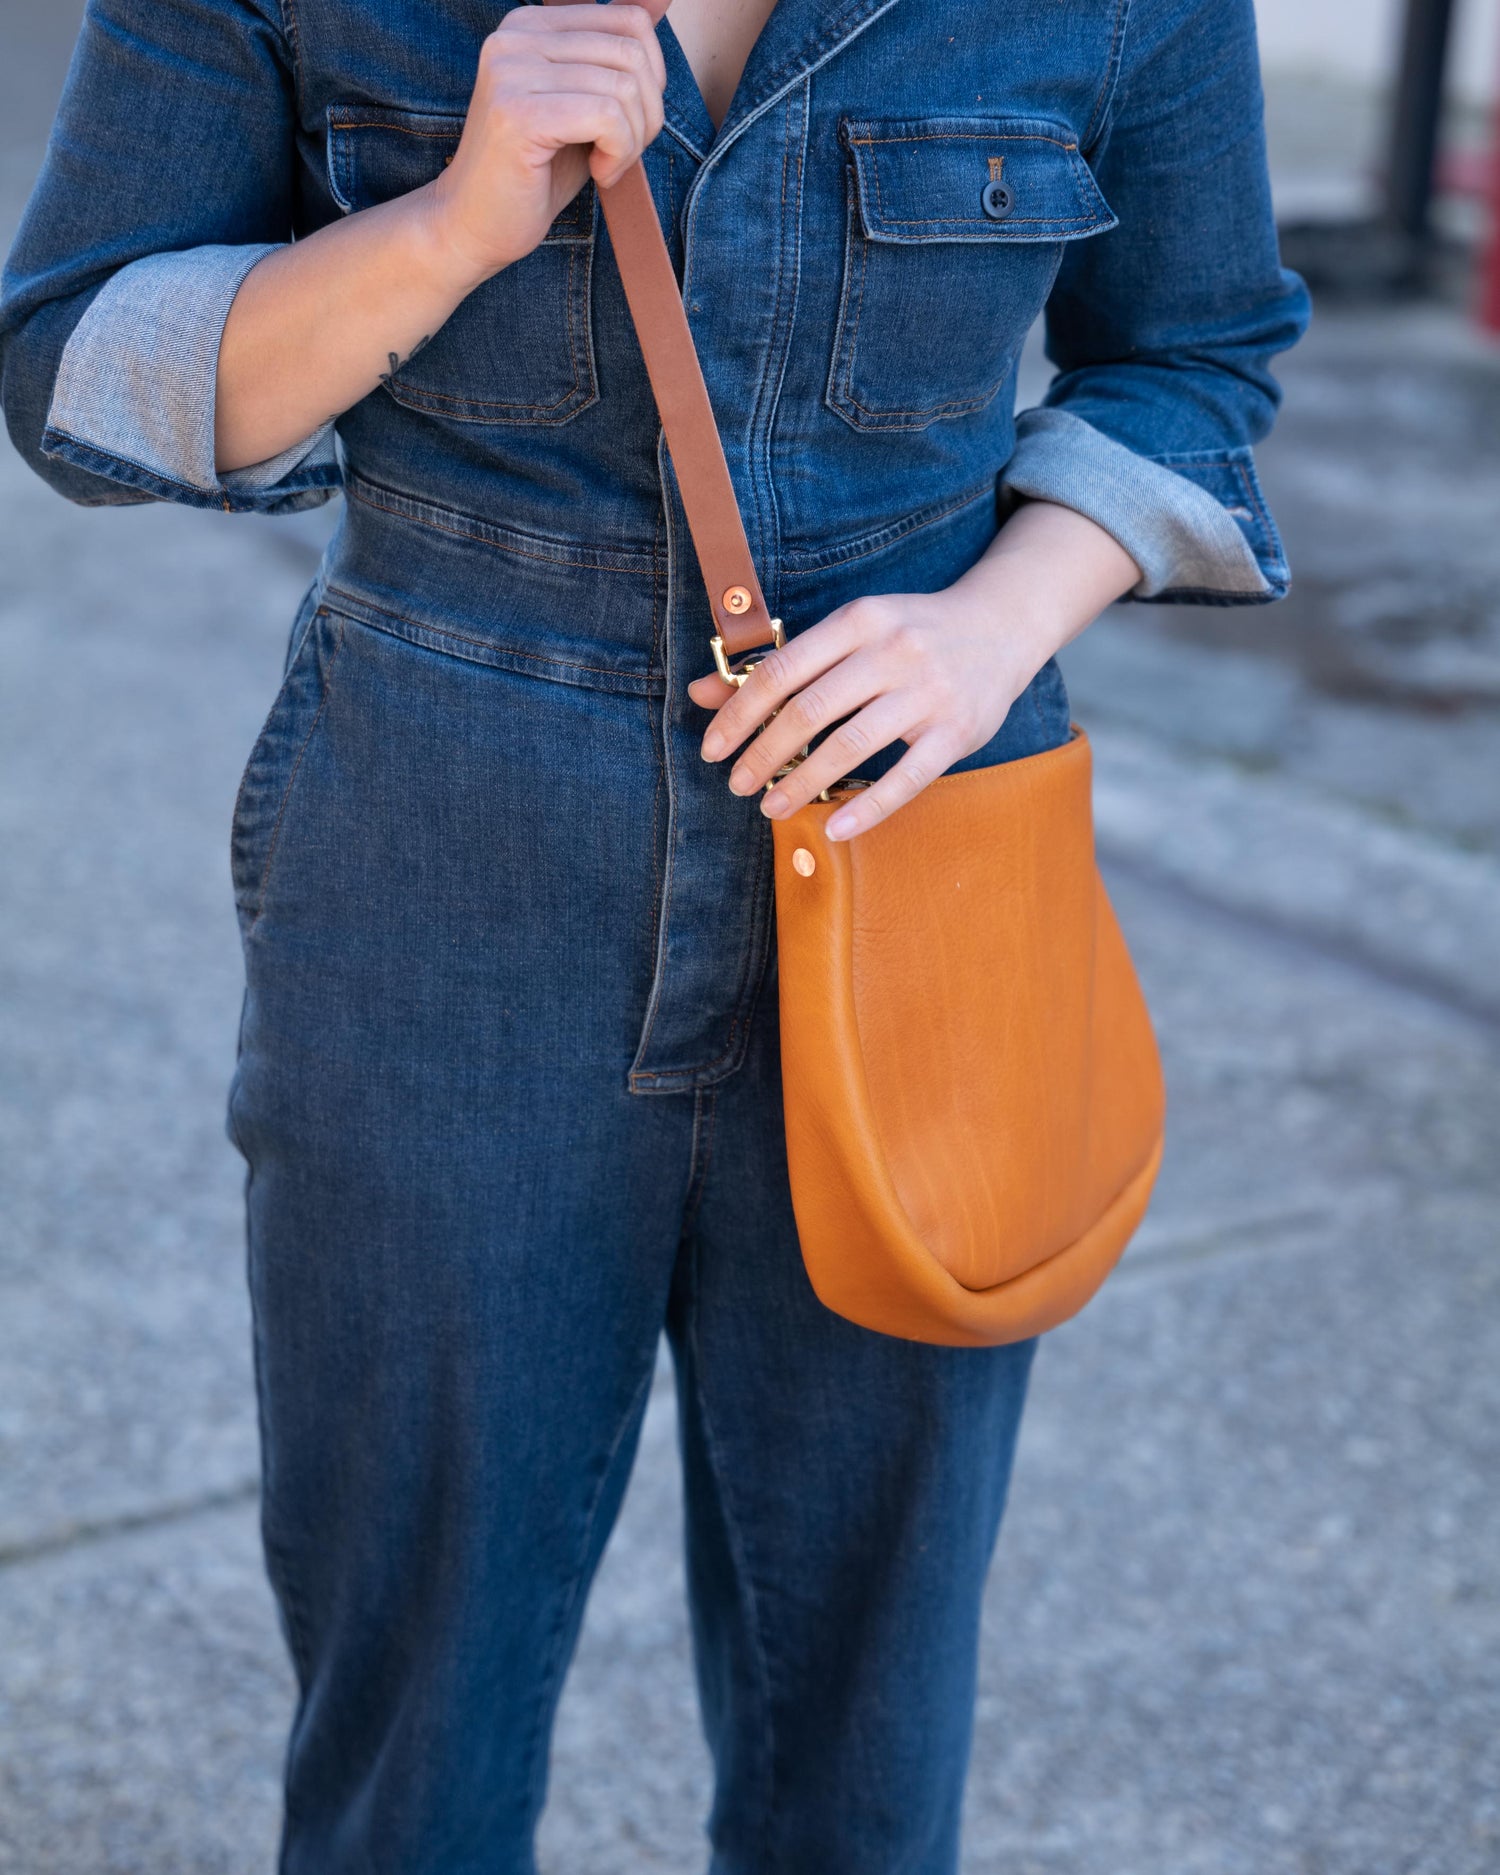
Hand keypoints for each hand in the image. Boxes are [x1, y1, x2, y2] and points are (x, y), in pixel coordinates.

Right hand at [424, 2, 670, 288]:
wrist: (474, 225)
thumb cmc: (535, 173)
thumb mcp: (583, 105)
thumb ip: (615, 56)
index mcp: (530, 24)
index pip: (628, 19)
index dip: (651, 78)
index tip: (627, 123)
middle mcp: (516, 36)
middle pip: (631, 52)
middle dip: (647, 113)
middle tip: (621, 152)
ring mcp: (512, 71)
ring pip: (624, 87)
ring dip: (632, 140)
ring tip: (606, 166)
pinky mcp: (518, 113)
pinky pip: (607, 117)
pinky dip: (618, 154)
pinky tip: (598, 174)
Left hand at [688, 502, 1141, 839]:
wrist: (1002, 625)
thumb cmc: (910, 633)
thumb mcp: (849, 632)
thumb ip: (781, 664)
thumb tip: (700, 693)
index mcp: (858, 620)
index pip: (781, 670)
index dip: (738, 714)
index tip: (713, 750)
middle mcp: (893, 651)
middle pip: (809, 710)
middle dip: (763, 754)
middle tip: (737, 785)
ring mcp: (929, 692)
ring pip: (850, 746)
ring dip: (802, 782)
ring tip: (771, 807)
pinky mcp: (958, 730)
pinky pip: (906, 778)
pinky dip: (866, 808)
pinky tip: (833, 826)